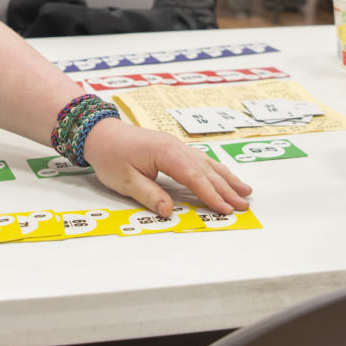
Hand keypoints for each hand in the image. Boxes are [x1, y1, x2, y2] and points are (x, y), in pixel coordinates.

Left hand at [81, 118, 252, 216]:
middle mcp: (176, 147)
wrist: (100, 133)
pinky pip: (200, 160)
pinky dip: (215, 170)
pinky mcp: (174, 148)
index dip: (211, 195)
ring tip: (245, 191)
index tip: (226, 209)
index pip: (194, 177)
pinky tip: (224, 176)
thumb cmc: (111, 156)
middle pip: (206, 170)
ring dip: (226, 178)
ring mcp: (176, 145)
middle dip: (227, 189)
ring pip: (207, 163)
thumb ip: (149, 195)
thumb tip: (169, 211)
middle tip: (244, 204)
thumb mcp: (125, 180)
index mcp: (165, 153)